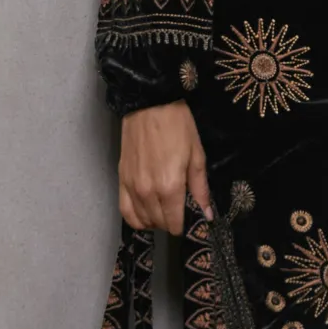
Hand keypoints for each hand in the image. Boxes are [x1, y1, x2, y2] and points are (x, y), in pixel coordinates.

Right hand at [118, 100, 212, 233]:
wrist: (149, 104)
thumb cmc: (178, 126)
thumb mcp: (197, 156)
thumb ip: (200, 189)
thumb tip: (207, 215)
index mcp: (169, 187)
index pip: (176, 224)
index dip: (186, 225)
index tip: (192, 218)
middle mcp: (147, 192)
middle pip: (159, 224)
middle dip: (172, 222)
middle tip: (181, 210)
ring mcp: (131, 187)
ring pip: (142, 221)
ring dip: (155, 221)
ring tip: (165, 209)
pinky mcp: (120, 179)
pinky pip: (125, 211)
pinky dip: (136, 217)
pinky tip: (146, 212)